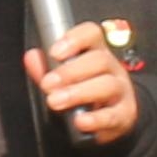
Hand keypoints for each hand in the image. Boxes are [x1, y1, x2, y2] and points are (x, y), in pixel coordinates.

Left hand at [22, 22, 137, 144]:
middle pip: (100, 60)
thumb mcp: (62, 80)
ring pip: (108, 85)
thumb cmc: (83, 95)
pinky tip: (80, 121)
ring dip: (79, 92)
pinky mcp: (124, 115)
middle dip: (70, 71)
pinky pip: (113, 115)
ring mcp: (121, 92)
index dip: (74, 39)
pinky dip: (96, 119)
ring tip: (55, 102)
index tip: (54, 53)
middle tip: (47, 84)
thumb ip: (45, 69)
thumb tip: (32, 57)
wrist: (107, 122)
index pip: (92, 34)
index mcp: (96, 53)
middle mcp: (112, 69)